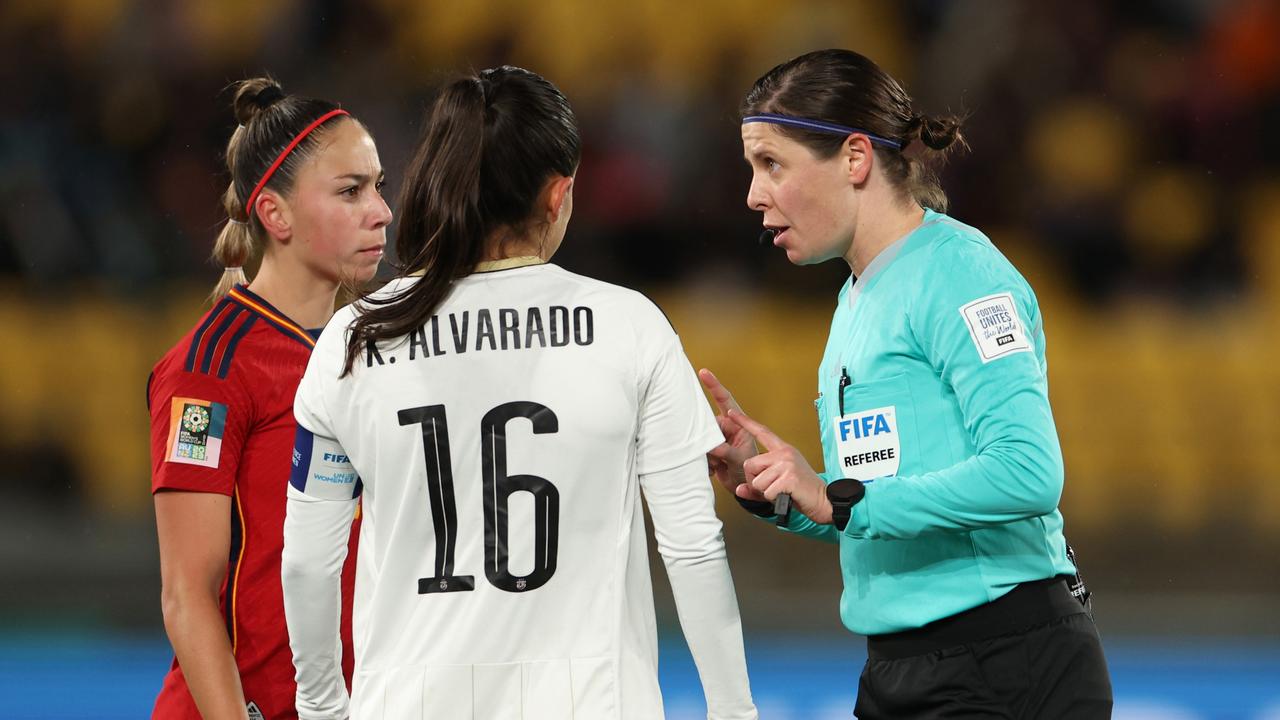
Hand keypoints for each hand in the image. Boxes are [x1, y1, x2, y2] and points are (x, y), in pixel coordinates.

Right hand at [698, 369, 765, 501]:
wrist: (745, 488)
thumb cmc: (751, 471)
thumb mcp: (741, 460)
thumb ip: (728, 452)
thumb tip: (713, 446)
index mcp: (738, 424)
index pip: (725, 400)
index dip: (714, 385)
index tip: (703, 372)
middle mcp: (726, 428)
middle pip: (707, 424)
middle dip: (708, 440)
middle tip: (716, 455)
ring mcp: (716, 440)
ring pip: (701, 440)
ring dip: (707, 455)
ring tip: (717, 465)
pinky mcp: (709, 451)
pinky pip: (699, 452)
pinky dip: (704, 463)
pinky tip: (713, 469)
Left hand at [728, 408, 832, 524]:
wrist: (824, 500)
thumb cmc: (801, 492)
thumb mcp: (777, 484)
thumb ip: (755, 486)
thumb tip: (739, 490)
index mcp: (783, 450)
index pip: (761, 432)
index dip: (745, 422)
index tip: (731, 413)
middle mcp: (784, 453)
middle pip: (750, 465)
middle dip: (755, 481)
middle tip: (773, 486)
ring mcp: (787, 464)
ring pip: (757, 481)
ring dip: (765, 492)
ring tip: (781, 491)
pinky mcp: (789, 478)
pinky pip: (767, 492)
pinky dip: (773, 499)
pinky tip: (786, 495)